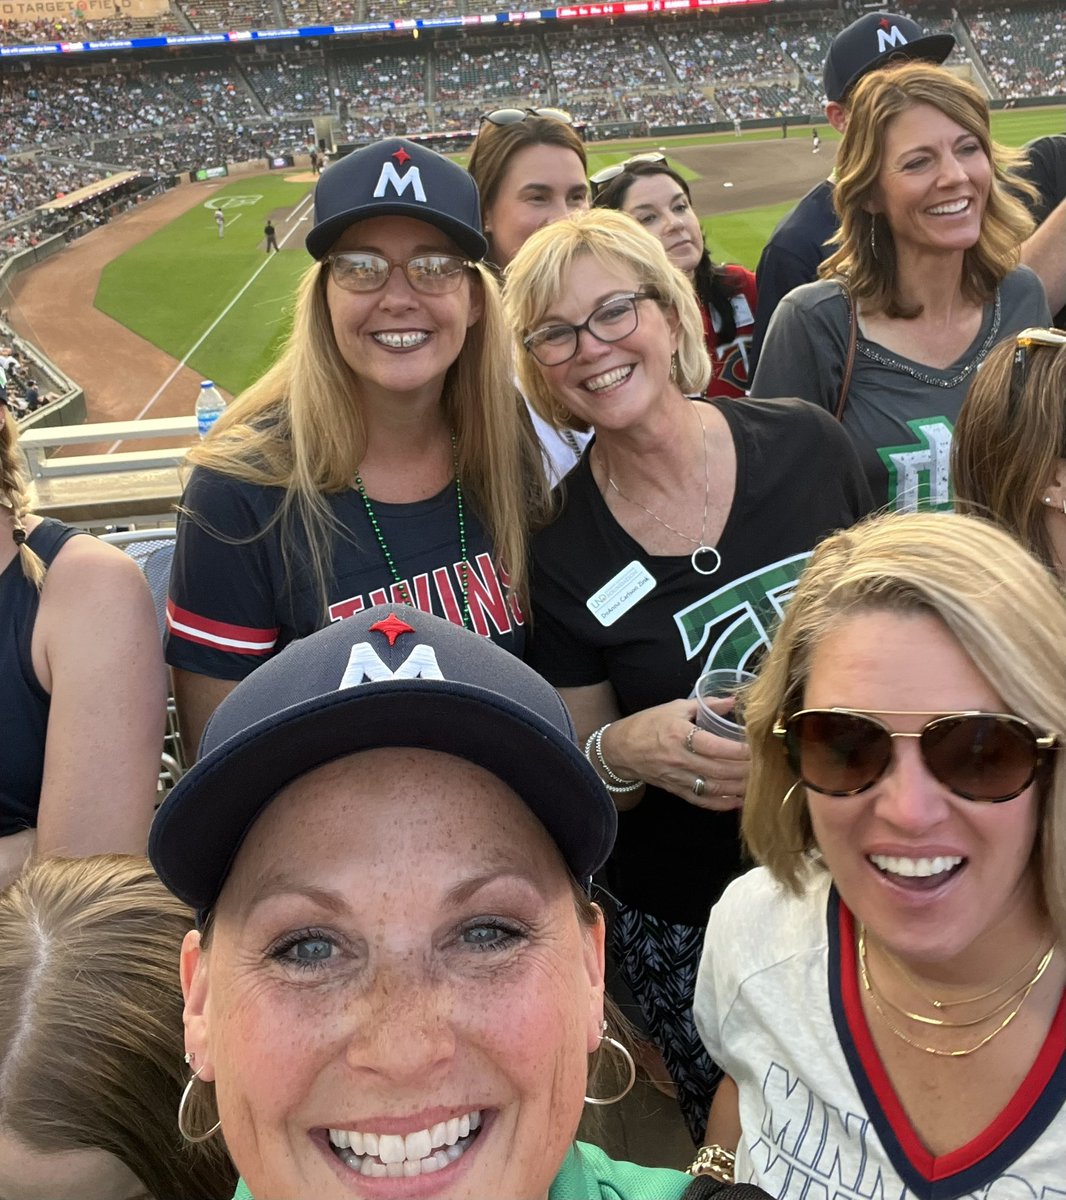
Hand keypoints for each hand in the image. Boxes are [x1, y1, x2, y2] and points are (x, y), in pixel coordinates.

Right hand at [601, 700, 749, 810]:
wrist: (620, 750)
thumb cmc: (648, 724)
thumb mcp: (675, 707)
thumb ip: (706, 705)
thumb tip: (733, 700)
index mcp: (679, 735)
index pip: (716, 746)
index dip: (740, 749)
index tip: (760, 746)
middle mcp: (680, 760)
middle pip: (720, 770)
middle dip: (746, 770)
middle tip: (768, 765)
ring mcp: (679, 778)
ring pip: (715, 788)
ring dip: (739, 788)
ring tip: (760, 783)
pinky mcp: (677, 791)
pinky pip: (703, 801)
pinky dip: (723, 803)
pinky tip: (740, 801)